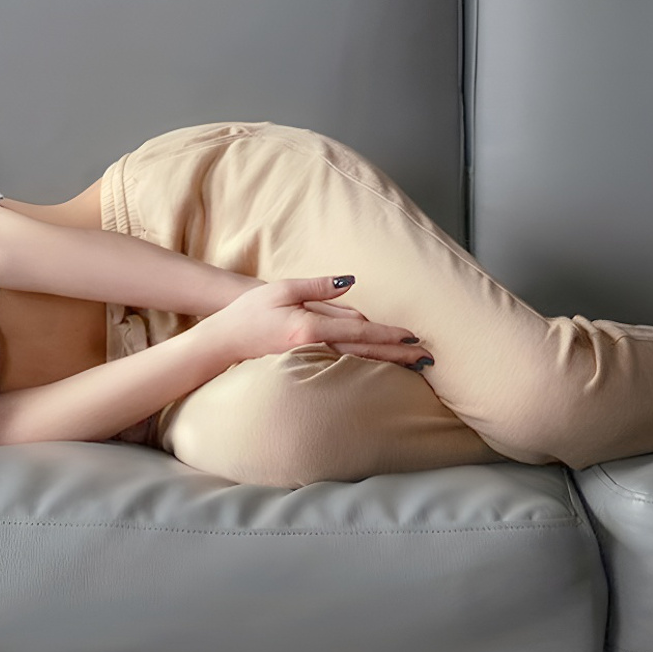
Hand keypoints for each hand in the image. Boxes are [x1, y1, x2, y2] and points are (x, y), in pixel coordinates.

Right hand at [197, 277, 428, 368]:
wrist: (224, 342)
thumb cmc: (249, 313)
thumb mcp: (281, 288)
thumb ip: (317, 285)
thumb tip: (349, 282)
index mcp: (310, 328)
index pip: (360, 331)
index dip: (390, 334)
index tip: (415, 337)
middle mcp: (314, 348)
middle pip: (366, 353)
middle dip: (399, 355)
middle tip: (429, 359)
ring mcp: (311, 362)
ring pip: (358, 363)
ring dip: (388, 365)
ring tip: (414, 367)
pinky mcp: (307, 367)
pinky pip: (344, 368)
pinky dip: (366, 368)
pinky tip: (380, 369)